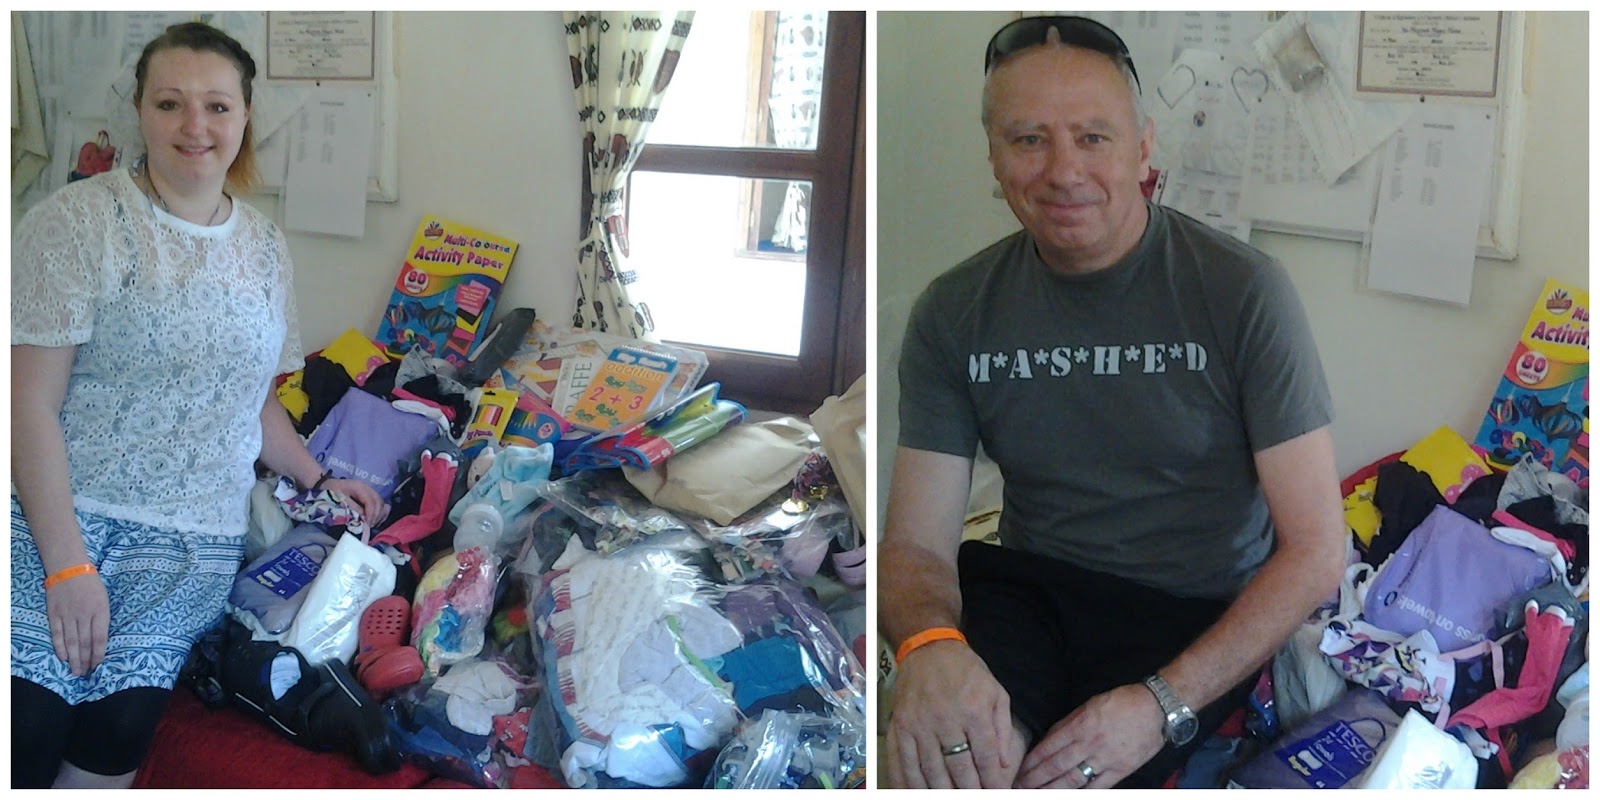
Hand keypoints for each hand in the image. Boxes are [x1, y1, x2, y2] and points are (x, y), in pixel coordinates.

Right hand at [47, 572, 109, 676]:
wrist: (69, 568)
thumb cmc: (91, 585)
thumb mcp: (105, 600)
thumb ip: (103, 619)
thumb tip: (101, 641)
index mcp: (100, 611)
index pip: (100, 638)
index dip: (99, 655)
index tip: (98, 666)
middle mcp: (84, 614)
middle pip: (85, 643)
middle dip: (86, 661)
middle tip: (86, 674)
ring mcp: (68, 614)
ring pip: (71, 641)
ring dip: (74, 658)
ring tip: (76, 671)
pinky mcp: (54, 614)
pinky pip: (57, 634)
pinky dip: (60, 647)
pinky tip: (63, 657)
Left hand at [323, 477, 387, 524]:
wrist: (328, 484)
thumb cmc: (331, 491)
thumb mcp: (338, 499)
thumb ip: (351, 507)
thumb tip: (363, 517)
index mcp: (359, 487)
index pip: (370, 501)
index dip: (371, 514)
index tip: (368, 524)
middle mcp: (367, 487)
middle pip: (378, 502)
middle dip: (376, 515)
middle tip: (370, 526)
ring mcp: (370, 491)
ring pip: (381, 503)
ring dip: (378, 514)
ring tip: (371, 523)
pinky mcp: (370, 495)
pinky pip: (379, 504)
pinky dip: (378, 512)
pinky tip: (373, 519)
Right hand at [887, 640, 1024, 788]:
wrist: (929, 647)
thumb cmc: (966, 671)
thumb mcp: (996, 692)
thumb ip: (1002, 729)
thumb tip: (1002, 764)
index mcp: (973, 710)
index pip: (984, 757)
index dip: (991, 781)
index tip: (995, 794)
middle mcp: (945, 718)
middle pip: (958, 768)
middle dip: (969, 790)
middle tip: (974, 799)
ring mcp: (918, 723)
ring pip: (930, 770)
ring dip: (941, 791)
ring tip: (950, 799)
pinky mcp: (899, 725)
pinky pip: (901, 760)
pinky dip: (908, 782)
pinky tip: (915, 793)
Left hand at [1015, 683, 1165, 788]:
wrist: (1156, 707)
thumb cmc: (1122, 702)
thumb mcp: (1089, 704)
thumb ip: (1068, 724)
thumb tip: (1049, 740)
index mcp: (1080, 724)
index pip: (1048, 747)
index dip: (1031, 762)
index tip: (1018, 771)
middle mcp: (1089, 743)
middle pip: (1056, 766)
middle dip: (1035, 779)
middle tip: (1019, 788)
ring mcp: (1105, 758)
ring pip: (1072, 780)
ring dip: (1052, 790)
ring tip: (1037, 795)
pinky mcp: (1120, 770)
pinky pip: (1097, 787)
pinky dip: (1081, 793)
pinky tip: (1067, 797)